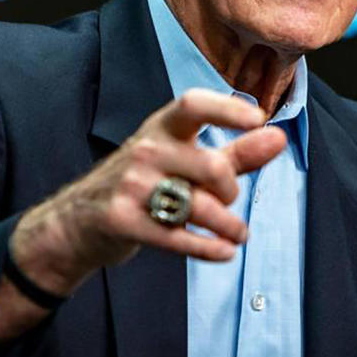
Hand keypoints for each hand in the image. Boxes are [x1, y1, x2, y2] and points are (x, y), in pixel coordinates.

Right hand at [0, 89, 286, 334]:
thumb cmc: (143, 183)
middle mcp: (146, 150)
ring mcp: (131, 186)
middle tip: (229, 200)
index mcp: (161, 128)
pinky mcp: (122, 220)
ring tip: (237, 235)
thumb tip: (278, 137)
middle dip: (231, 190)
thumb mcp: (184, 160)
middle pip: (211, 167)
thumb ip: (235, 153)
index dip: (227, 109)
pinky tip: (224, 251)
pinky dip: (210, 249)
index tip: (257, 119)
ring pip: (199, 207)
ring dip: (229, 227)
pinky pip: (177, 238)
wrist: (77, 220)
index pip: (193, 105)